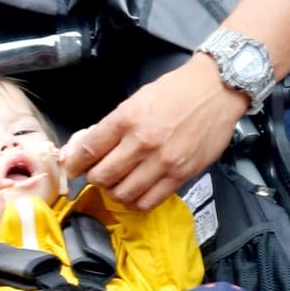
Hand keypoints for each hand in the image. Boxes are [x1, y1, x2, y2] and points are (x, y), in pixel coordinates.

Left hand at [60, 56, 246, 210]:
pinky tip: (136, 191)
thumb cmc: (177, 90)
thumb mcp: (137, 99)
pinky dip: (136, 201)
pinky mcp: (181, 175)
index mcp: (127, 118)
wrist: (217, 89)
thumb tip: (83, 147)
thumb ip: (111, 126)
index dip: (74, 162)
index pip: (88, 150)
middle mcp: (143, 142)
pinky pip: (149, 201)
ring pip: (123, 193)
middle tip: (98, 172)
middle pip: (102, 176)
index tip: (73, 166)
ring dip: (115, 190)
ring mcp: (163, 162)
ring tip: (118, 181)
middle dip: (94, 176)